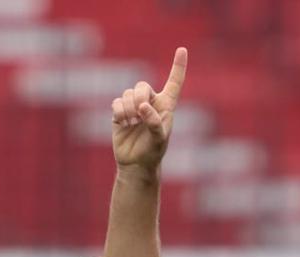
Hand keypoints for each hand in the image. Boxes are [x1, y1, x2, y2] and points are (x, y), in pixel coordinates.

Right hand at [111, 47, 187, 171]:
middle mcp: (150, 102)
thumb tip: (143, 106)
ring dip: (129, 109)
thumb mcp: (159, 139)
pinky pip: (116, 102)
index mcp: (166, 105)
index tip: (182, 50)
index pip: (174, 83)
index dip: (178, 67)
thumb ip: (154, 122)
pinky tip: (123, 124)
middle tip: (139, 115)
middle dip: (139, 97)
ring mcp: (134, 106)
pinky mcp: (120, 112)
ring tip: (132, 124)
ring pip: (127, 93)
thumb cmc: (153, 152)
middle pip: (142, 85)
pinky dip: (119, 112)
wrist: (136, 164)